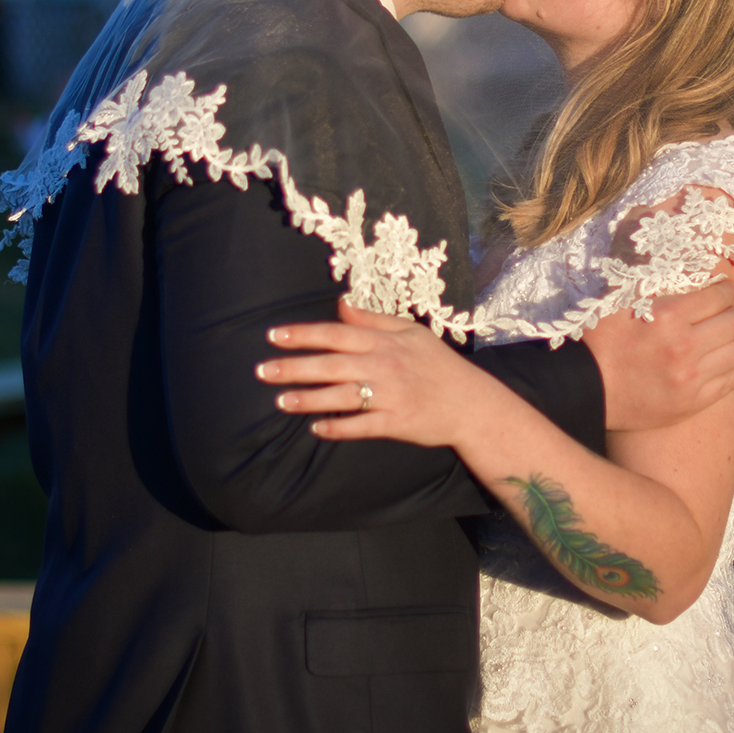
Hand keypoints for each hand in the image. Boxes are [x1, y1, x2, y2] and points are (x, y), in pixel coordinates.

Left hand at [258, 300, 498, 446]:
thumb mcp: (411, 332)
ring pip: (341, 396)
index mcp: (385, 342)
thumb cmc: (438, 364)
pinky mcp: (396, 424)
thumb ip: (374, 319)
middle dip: (294, 367)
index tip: (274, 335)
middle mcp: (384, 367)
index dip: (304, 334)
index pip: (337, 333)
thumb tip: (341, 304)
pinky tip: (316, 428)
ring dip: (308, 399)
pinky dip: (338, 427)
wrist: (471, 403)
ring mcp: (390, 397)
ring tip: (280, 401)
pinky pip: (361, 426)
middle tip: (262, 370)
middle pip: (331, 364)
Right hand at [583, 279, 733, 431]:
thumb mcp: (616, 301)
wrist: (583, 390)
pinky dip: (733, 367)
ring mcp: (690, 378)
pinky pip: (733, 379)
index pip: (720, 297)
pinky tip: (719, 361)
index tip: (720, 292)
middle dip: (729, 313)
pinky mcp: (692, 402)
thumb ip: (645, 280)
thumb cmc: (597, 342)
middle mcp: (684, 347)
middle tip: (718, 314)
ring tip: (718, 339)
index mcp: (667, 317)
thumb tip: (665, 254)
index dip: (723, 291)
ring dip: (731, 341)